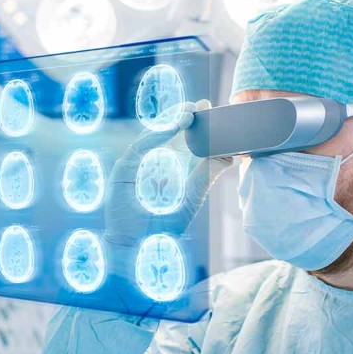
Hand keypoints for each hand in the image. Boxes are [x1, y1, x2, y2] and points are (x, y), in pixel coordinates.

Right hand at [105, 99, 231, 247]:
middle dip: (183, 116)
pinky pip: (140, 147)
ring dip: (171, 121)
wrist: (139, 248)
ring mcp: (136, 165)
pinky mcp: (123, 170)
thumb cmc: (162, 229)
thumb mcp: (191, 200)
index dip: (194, 125)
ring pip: (153, 135)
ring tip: (190, 112)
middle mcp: (150, 163)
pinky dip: (156, 135)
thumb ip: (206, 178)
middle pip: (166, 133)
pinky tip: (173, 126)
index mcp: (167, 168)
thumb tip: (229, 157)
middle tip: (203, 105)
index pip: (181, 140)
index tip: (209, 109)